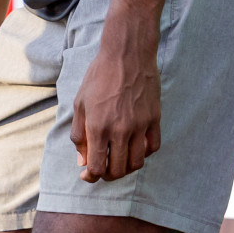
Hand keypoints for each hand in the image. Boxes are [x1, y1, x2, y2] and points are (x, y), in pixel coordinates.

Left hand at [70, 22, 160, 181]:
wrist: (126, 56)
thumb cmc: (98, 77)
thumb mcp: (79, 103)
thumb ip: (79, 133)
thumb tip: (81, 160)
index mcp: (98, 127)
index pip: (96, 166)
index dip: (91, 176)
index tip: (87, 175)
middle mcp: (120, 130)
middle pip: (117, 170)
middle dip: (107, 175)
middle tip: (102, 170)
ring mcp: (140, 126)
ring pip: (136, 163)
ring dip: (126, 169)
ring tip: (118, 163)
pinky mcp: (154, 120)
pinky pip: (152, 148)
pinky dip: (143, 155)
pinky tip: (134, 149)